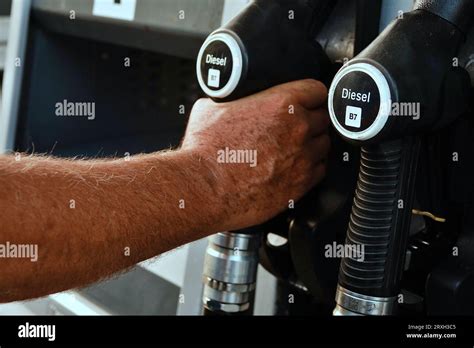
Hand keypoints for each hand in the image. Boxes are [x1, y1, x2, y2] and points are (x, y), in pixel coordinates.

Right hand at [181, 79, 330, 230]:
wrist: (204, 187)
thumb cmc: (206, 151)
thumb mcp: (212, 107)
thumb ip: (232, 100)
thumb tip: (231, 101)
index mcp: (281, 103)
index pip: (316, 90)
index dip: (311, 95)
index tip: (307, 101)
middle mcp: (298, 129)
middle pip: (323, 118)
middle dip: (311, 121)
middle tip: (295, 128)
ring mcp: (302, 158)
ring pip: (324, 145)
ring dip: (313, 145)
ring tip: (294, 150)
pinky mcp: (301, 184)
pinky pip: (320, 171)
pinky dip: (311, 168)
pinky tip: (294, 168)